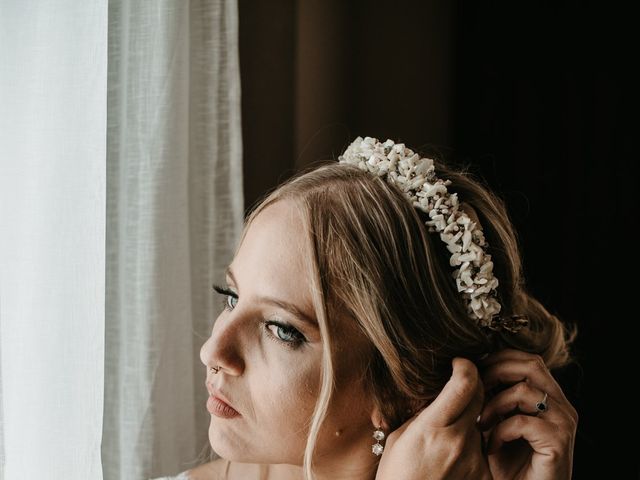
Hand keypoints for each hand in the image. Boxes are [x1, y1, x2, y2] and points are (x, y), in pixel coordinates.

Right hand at [375, 357, 490, 479]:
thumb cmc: (396, 476)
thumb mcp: (399, 437)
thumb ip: (422, 413)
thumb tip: (438, 396)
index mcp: (433, 427)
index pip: (465, 383)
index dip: (466, 366)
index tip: (459, 362)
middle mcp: (459, 441)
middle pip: (479, 397)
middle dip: (472, 386)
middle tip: (460, 386)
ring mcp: (474, 459)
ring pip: (480, 422)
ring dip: (469, 419)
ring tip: (449, 433)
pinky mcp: (484, 475)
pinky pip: (482, 448)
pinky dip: (472, 445)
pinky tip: (454, 456)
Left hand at [478, 349, 577, 479]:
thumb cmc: (506, 462)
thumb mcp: (495, 420)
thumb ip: (490, 394)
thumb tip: (466, 365)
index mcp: (548, 396)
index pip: (526, 359)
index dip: (497, 358)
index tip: (472, 371)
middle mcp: (560, 405)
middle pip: (530, 365)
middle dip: (495, 372)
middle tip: (473, 391)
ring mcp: (563, 422)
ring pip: (524, 391)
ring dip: (494, 404)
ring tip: (479, 424)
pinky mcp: (559, 442)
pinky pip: (523, 422)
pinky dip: (500, 431)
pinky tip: (491, 446)